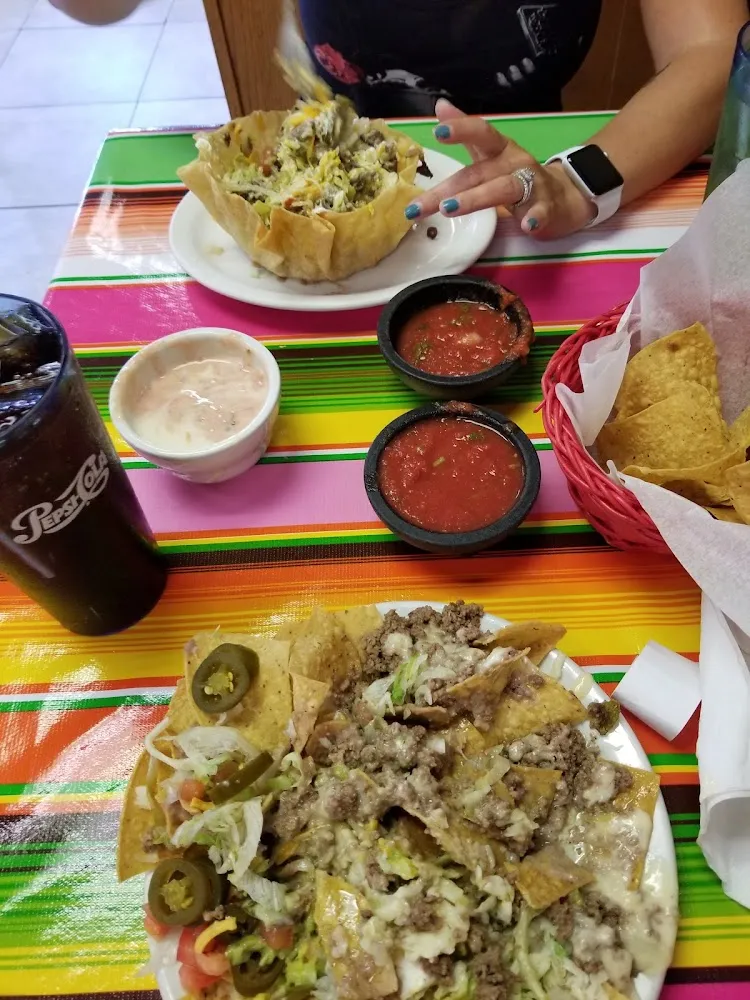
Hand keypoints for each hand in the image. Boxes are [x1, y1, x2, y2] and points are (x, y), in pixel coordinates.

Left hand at [406, 100, 595, 238]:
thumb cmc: (517, 174)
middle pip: (479, 173)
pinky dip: (535, 217)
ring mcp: (532, 184)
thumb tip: (440, 106)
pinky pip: (541, 211)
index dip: (462, 130)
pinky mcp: (546, 208)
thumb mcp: (491, 152)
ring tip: (450, 209)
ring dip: (477, 198)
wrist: (562, 196)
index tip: (438, 132)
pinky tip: (527, 225)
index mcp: (499, 149)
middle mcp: (514, 162)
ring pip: (503, 189)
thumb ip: (467, 132)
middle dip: (450, 189)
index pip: (481, 133)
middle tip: (425, 204)